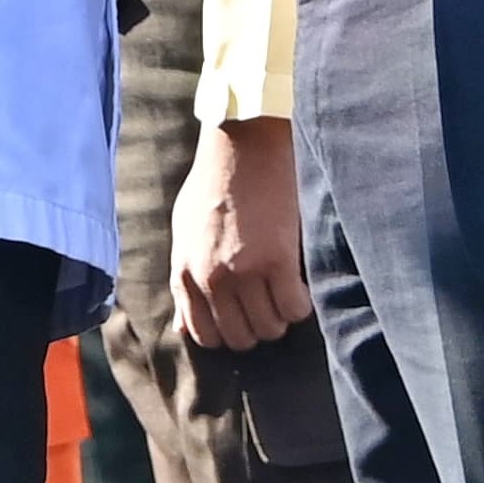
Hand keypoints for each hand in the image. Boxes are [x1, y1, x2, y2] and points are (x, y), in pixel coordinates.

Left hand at [174, 117, 311, 351]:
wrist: (244, 144)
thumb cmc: (214, 181)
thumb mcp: (184, 231)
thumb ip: (185, 281)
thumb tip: (183, 327)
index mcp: (185, 272)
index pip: (203, 335)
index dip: (227, 333)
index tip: (242, 318)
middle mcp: (211, 279)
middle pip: (239, 338)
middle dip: (256, 328)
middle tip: (268, 305)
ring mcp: (244, 272)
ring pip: (269, 329)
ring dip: (280, 317)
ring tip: (284, 293)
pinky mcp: (278, 261)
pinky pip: (294, 308)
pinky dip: (300, 305)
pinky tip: (300, 287)